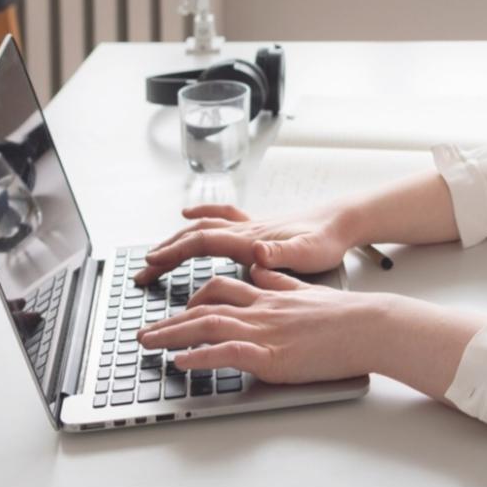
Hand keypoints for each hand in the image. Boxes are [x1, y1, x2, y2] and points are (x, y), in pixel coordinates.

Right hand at [132, 202, 358, 285]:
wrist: (343, 221)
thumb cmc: (327, 240)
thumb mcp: (308, 254)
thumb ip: (282, 254)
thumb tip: (259, 253)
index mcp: (251, 239)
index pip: (202, 243)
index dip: (173, 254)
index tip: (150, 266)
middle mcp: (246, 229)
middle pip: (195, 236)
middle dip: (165, 253)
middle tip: (142, 271)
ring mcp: (251, 226)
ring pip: (204, 227)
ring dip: (177, 238)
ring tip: (156, 252)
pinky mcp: (259, 227)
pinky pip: (223, 217)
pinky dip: (202, 215)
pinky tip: (191, 214)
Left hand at [136, 268, 382, 383]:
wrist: (370, 325)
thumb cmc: (346, 315)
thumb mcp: (308, 292)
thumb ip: (281, 283)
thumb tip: (262, 272)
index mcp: (269, 297)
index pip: (221, 289)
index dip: (195, 298)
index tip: (179, 310)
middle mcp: (260, 310)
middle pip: (203, 307)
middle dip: (169, 321)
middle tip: (143, 334)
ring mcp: (264, 332)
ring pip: (206, 326)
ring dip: (171, 335)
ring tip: (147, 344)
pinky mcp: (271, 355)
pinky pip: (227, 353)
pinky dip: (200, 357)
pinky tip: (181, 363)